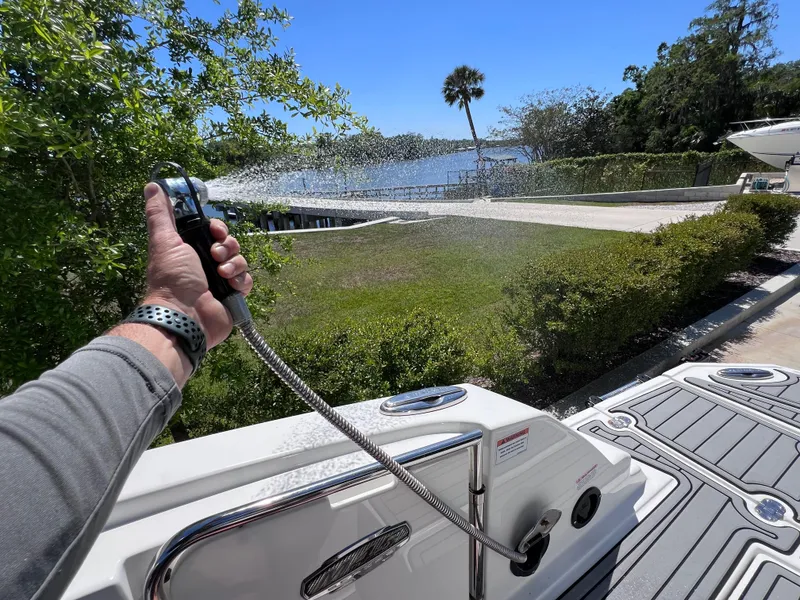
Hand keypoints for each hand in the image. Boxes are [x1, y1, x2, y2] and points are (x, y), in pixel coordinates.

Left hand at [142, 182, 252, 348]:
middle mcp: (206, 264)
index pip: (213, 231)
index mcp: (190, 250)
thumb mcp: (164, 240)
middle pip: (229, 244)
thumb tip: (152, 186)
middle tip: (215, 255)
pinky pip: (247, 281)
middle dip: (227, 246)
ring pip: (240, 261)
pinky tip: (230, 286)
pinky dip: (241, 281)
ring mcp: (221, 281)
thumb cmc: (171, 278)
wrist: (185, 315)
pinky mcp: (233, 296)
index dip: (218, 228)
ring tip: (221, 274)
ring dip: (234, 264)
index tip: (215, 231)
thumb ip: (160, 213)